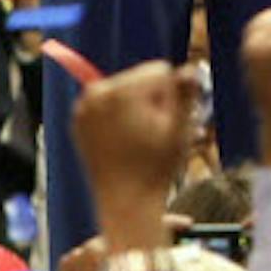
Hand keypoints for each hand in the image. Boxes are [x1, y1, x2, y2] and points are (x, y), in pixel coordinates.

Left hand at [72, 60, 200, 246]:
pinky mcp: (79, 120)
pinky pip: (109, 103)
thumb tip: (191, 68)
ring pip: (126, 90)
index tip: (163, 124)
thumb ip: (185, 94)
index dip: (170, 97)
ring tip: (138, 139)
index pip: (160, 70)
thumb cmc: (156, 167)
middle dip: (152, 100)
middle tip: (151, 135)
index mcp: (121, 91)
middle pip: (140, 78)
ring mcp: (84, 107)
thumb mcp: (180, 129)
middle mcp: (96, 92)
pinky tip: (124, 140)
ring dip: (136, 107)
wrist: (126, 203)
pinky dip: (118, 116)